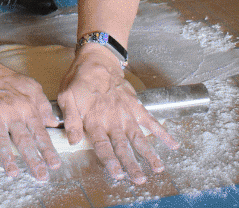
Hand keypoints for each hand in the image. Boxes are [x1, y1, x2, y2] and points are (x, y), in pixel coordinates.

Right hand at [0, 60, 62, 180]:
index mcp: (27, 108)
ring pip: (1, 138)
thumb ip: (43, 105)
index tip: (54, 165)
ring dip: (6, 156)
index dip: (47, 150)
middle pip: (24, 139)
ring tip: (12, 173)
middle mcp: (12, 112)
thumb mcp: (32, 87)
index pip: (39, 133)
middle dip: (33, 159)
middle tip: (41, 176)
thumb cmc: (7, 79)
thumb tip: (53, 123)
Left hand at [57, 45, 178, 183]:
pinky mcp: (136, 105)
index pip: (103, 145)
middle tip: (139, 179)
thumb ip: (70, 120)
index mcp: (94, 119)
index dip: (110, 160)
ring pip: (139, 137)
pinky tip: (172, 144)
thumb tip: (72, 141)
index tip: (117, 174)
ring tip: (158, 169)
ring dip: (148, 153)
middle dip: (131, 164)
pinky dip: (162, 132)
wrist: (97, 59)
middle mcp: (112, 119)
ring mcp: (126, 112)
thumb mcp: (66, 97)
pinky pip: (151, 121)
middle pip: (123, 146)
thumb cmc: (79, 80)